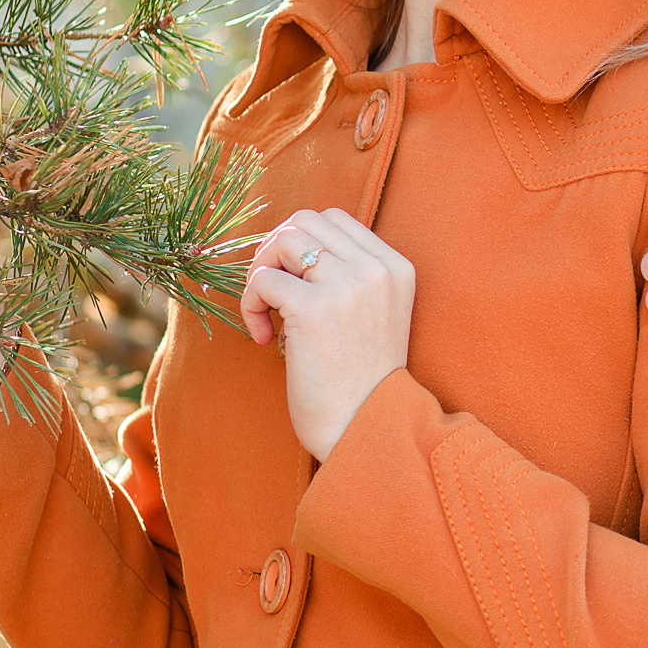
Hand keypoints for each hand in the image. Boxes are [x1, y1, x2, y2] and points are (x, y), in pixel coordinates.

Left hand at [237, 208, 415, 461]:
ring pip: (284, 240)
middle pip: (306, 220)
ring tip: (266, 312)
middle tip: (270, 291)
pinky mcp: (314, 310)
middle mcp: (376, 269)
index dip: (300, 243)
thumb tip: (287, 245)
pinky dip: (251, 305)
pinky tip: (264, 338)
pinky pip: (264, 280)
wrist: (363, 428)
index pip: (334, 219)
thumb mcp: (374, 314)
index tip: (292, 280)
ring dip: (261, 272)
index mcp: (396, 267)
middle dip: (276, 249)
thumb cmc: (359, 379)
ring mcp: (347, 286)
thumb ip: (349, 276)